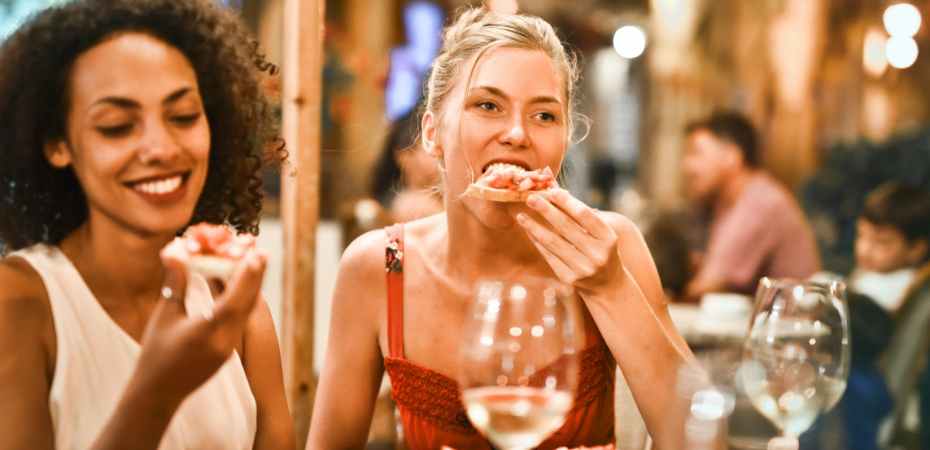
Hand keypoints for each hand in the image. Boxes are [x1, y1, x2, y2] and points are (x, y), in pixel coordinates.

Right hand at [130, 239, 266, 405]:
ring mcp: (229, 348)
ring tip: (256, 263)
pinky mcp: (228, 351)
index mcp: (207, 333)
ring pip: (246, 312)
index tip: (256, 255)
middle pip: (246, 304)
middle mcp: (224, 341)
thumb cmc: (155, 353)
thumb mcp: (164, 316)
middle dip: (254, 276)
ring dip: (251, 287)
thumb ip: (175, 282)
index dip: (246, 277)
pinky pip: (240, 321)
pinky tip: (243, 286)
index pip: (233, 301)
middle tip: (261, 252)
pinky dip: (242, 301)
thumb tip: (177, 250)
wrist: (158, 392)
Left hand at [516, 189, 622, 295]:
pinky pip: (548, 255)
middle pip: (566, 227)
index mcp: (608, 238)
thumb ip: (579, 212)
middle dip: (546, 211)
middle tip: (530, 198)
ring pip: (553, 243)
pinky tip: (528, 230)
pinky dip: (537, 241)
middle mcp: (597, 254)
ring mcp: (583, 268)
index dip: (567, 202)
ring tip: (521, 215)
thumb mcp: (600, 231)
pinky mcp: (569, 279)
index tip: (550, 191)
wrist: (608, 285)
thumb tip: (553, 189)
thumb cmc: (602, 249)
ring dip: (534, 227)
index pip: (584, 215)